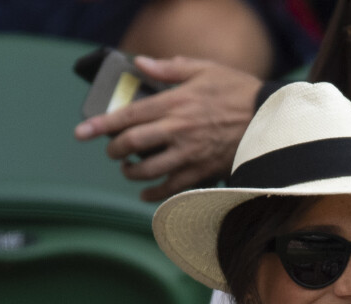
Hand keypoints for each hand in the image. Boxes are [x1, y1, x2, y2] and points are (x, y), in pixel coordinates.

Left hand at [74, 56, 261, 200]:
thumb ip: (170, 67)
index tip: (82, 132)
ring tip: (128, 169)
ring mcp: (189, 154)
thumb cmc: (238, 91)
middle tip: (110, 151)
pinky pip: (171, 188)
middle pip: (132, 145)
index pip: (127, 115)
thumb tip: (141, 64)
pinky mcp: (201, 172)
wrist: (268, 120)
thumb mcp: (205, 69)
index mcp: (174, 102)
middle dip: (114, 150)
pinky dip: (153, 193)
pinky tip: (145, 193)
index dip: (100, 125)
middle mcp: (177, 130)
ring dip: (131, 172)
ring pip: (148, 169)